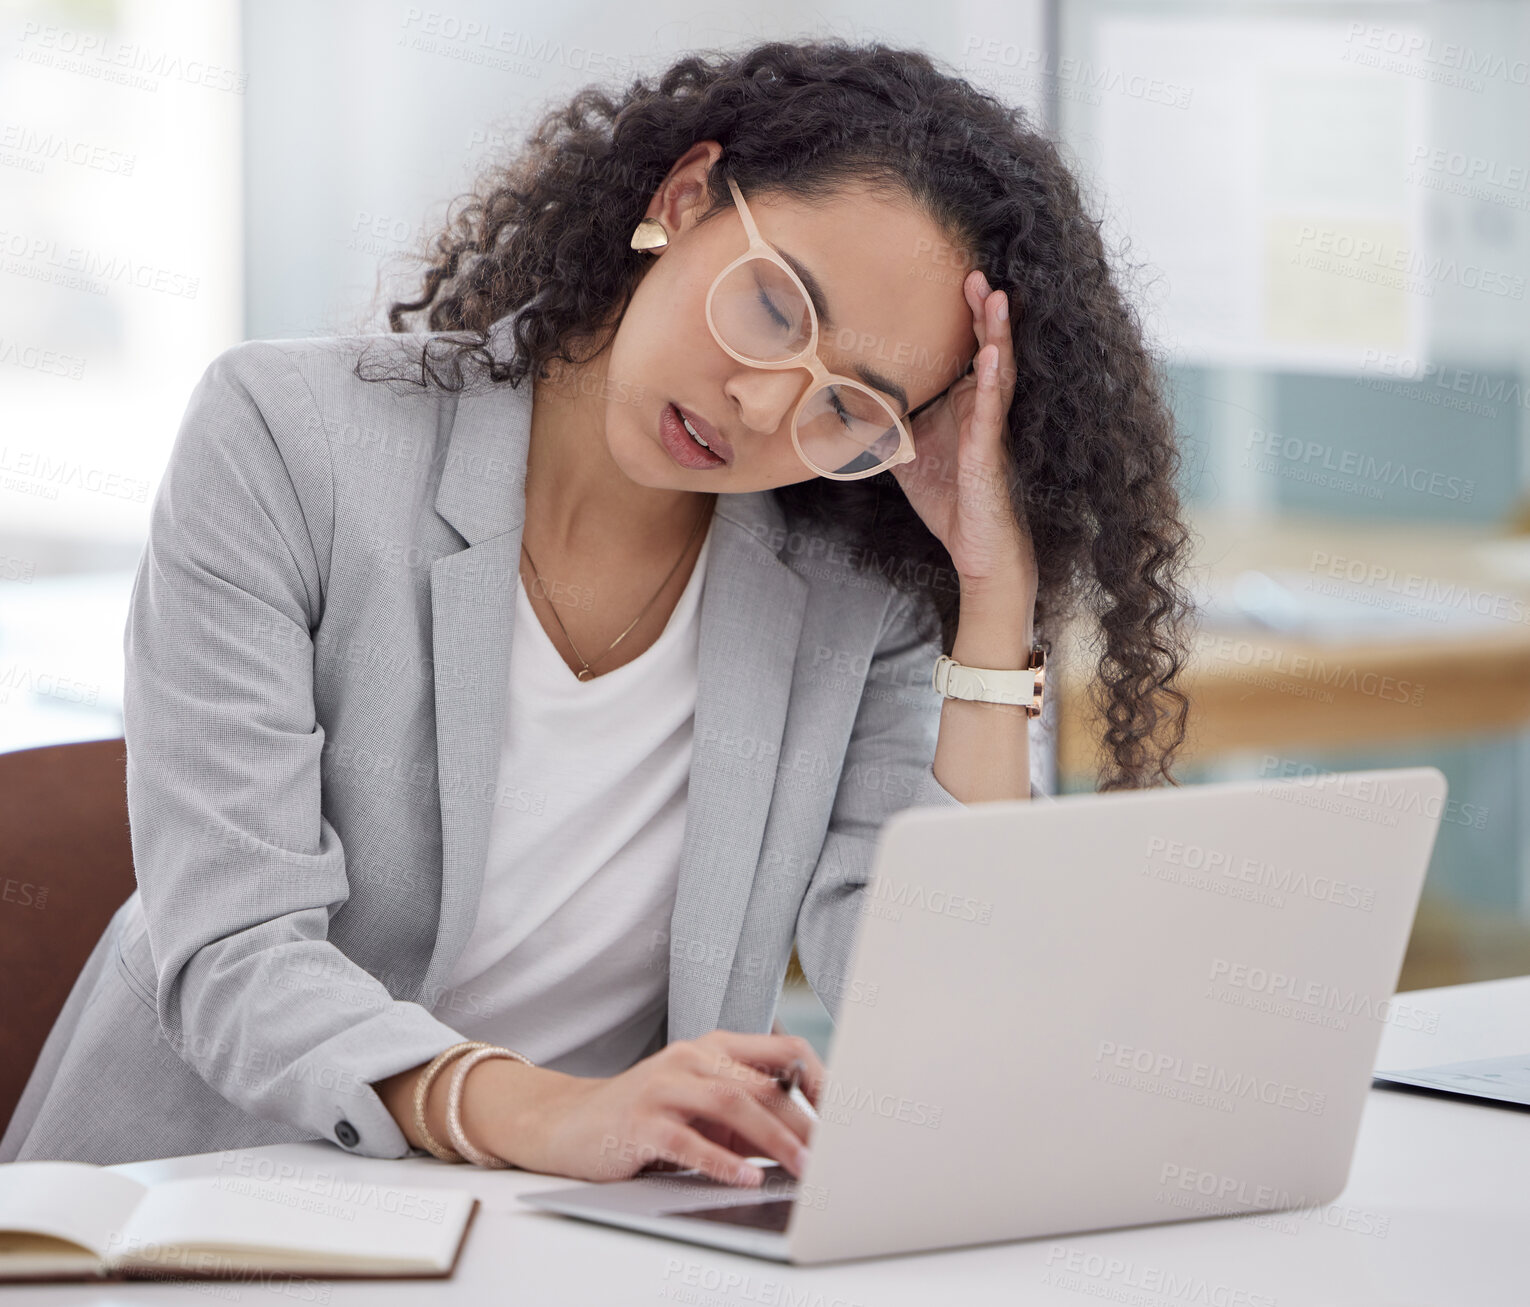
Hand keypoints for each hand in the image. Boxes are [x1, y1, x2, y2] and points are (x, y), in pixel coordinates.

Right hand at [466, 1030, 823, 1186]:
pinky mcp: (639, 1121)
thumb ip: (749, 1118)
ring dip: (772, 1137)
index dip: (820, 1078)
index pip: (784, 1050)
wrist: (571, 1123)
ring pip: (730, 1103)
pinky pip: (687, 1140)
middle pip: (761, 1082)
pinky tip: (745, 1179)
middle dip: (803, 1120)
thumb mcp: (704, 1109)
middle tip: (833, 1155)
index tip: (847, 1115)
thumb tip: (807, 1145)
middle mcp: (691, 1057)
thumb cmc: (649, 1115)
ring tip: (801, 1167)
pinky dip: (720, 1161)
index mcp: (715, 1048)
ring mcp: (664, 1086)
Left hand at [890, 268, 1035, 590]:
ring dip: (998, 335)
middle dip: (983, 310)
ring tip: (997, 299)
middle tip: (974, 271)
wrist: (976, 549)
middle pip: (987, 348)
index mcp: (965, 404)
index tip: (954, 278)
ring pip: (1000, 371)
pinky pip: (994, 413)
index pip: (966, 350)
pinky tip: (993, 358)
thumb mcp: (905, 452)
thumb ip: (883, 422)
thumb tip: (840, 400)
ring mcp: (990, 429)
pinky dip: (994, 383)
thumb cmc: (948, 499)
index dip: (963, 316)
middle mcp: (983, 408)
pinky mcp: (990, 455)